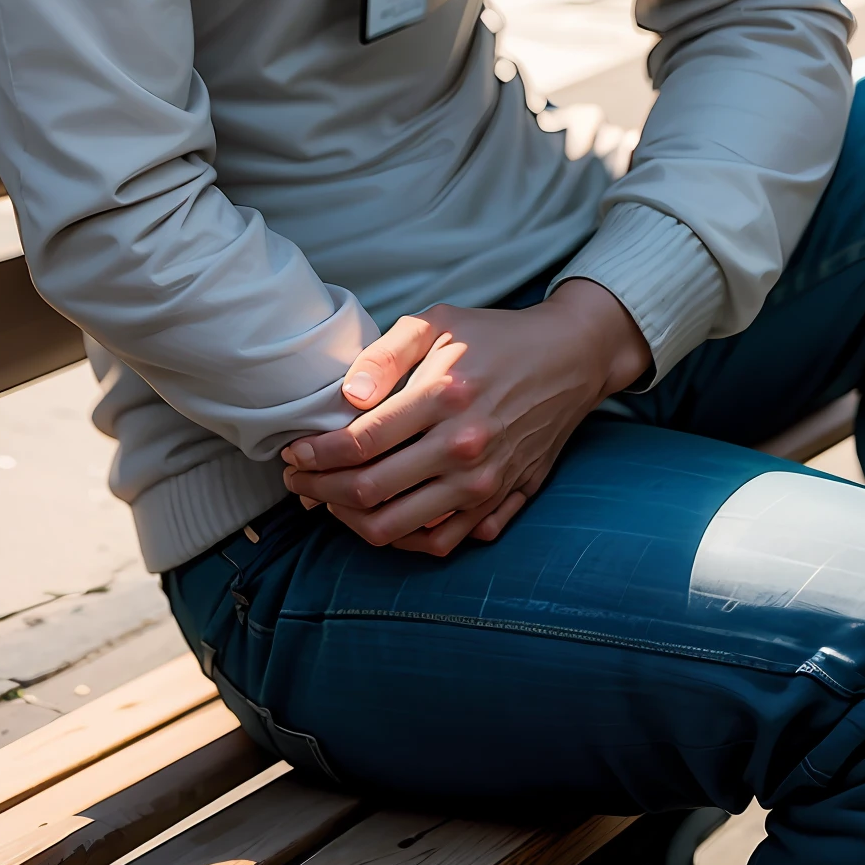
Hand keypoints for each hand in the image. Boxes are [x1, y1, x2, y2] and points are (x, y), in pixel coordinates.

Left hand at [280, 280, 649, 556]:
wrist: (569, 360)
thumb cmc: (495, 337)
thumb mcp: (438, 322)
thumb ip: (385, 355)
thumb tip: (345, 398)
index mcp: (445, 396)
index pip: (361, 443)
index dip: (316, 454)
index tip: (294, 451)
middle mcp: (464, 447)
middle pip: (370, 492)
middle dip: (321, 489)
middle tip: (299, 478)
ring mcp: (484, 482)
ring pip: (398, 528)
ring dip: (351, 519)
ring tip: (330, 498)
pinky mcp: (500, 502)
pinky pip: (438, 542)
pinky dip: (399, 539)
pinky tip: (378, 514)